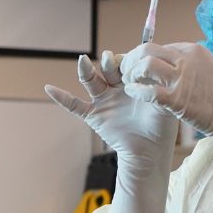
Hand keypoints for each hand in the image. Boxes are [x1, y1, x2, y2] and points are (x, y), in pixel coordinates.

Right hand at [46, 52, 177, 212]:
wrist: (150, 151)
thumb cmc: (160, 125)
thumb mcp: (163, 102)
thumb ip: (157, 86)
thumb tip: (153, 69)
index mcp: (133, 81)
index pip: (126, 62)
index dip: (127, 60)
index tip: (134, 64)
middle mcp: (116, 87)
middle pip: (107, 68)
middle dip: (109, 62)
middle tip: (111, 61)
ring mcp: (103, 100)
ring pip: (91, 81)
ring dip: (86, 70)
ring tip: (82, 61)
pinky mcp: (94, 115)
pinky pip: (75, 105)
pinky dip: (62, 97)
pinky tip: (49, 88)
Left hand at [121, 42, 212, 185]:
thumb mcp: (207, 69)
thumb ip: (187, 63)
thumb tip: (166, 61)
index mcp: (193, 51)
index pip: (158, 47)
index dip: (143, 56)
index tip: (136, 67)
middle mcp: (187, 60)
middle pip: (147, 50)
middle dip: (131, 59)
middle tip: (126, 72)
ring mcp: (183, 79)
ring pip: (146, 65)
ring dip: (132, 73)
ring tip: (129, 83)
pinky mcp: (178, 99)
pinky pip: (149, 91)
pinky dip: (136, 91)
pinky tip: (133, 93)